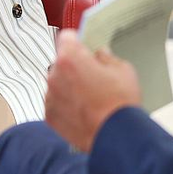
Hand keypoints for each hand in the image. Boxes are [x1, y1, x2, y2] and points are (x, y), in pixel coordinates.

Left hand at [45, 30, 140, 152]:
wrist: (116, 136)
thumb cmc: (119, 104)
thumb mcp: (122, 69)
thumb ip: (107, 57)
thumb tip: (101, 55)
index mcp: (70, 58)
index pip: (66, 37)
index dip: (77, 40)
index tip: (83, 45)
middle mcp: (55, 75)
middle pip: (61, 61)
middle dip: (74, 65)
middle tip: (92, 74)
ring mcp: (50, 97)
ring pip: (57, 83)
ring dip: (68, 85)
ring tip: (89, 96)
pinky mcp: (50, 116)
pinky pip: (55, 102)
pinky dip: (65, 104)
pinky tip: (83, 109)